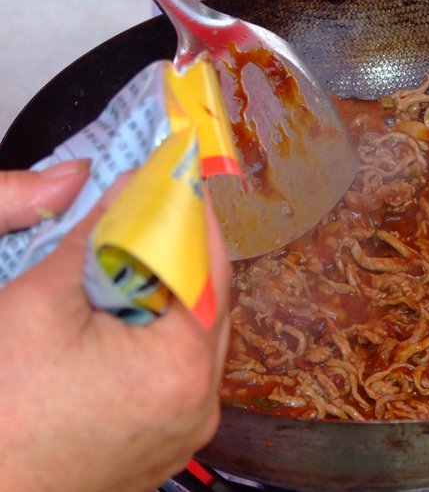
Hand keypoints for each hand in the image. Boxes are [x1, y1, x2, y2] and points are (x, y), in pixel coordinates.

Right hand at [0, 160, 231, 491]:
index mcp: (180, 367)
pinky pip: (181, 373)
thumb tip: (130, 187)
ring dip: (174, 297)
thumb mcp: (39, 303)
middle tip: (160, 215)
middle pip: (209, 305)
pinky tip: (132, 318)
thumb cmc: (1, 409)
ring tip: (141, 262)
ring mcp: (188, 429)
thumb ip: (95, 236)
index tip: (183, 184)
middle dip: (184, 255)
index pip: (208, 269)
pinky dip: (165, 337)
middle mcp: (200, 403)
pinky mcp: (169, 442)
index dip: (194, 220)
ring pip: (197, 339)